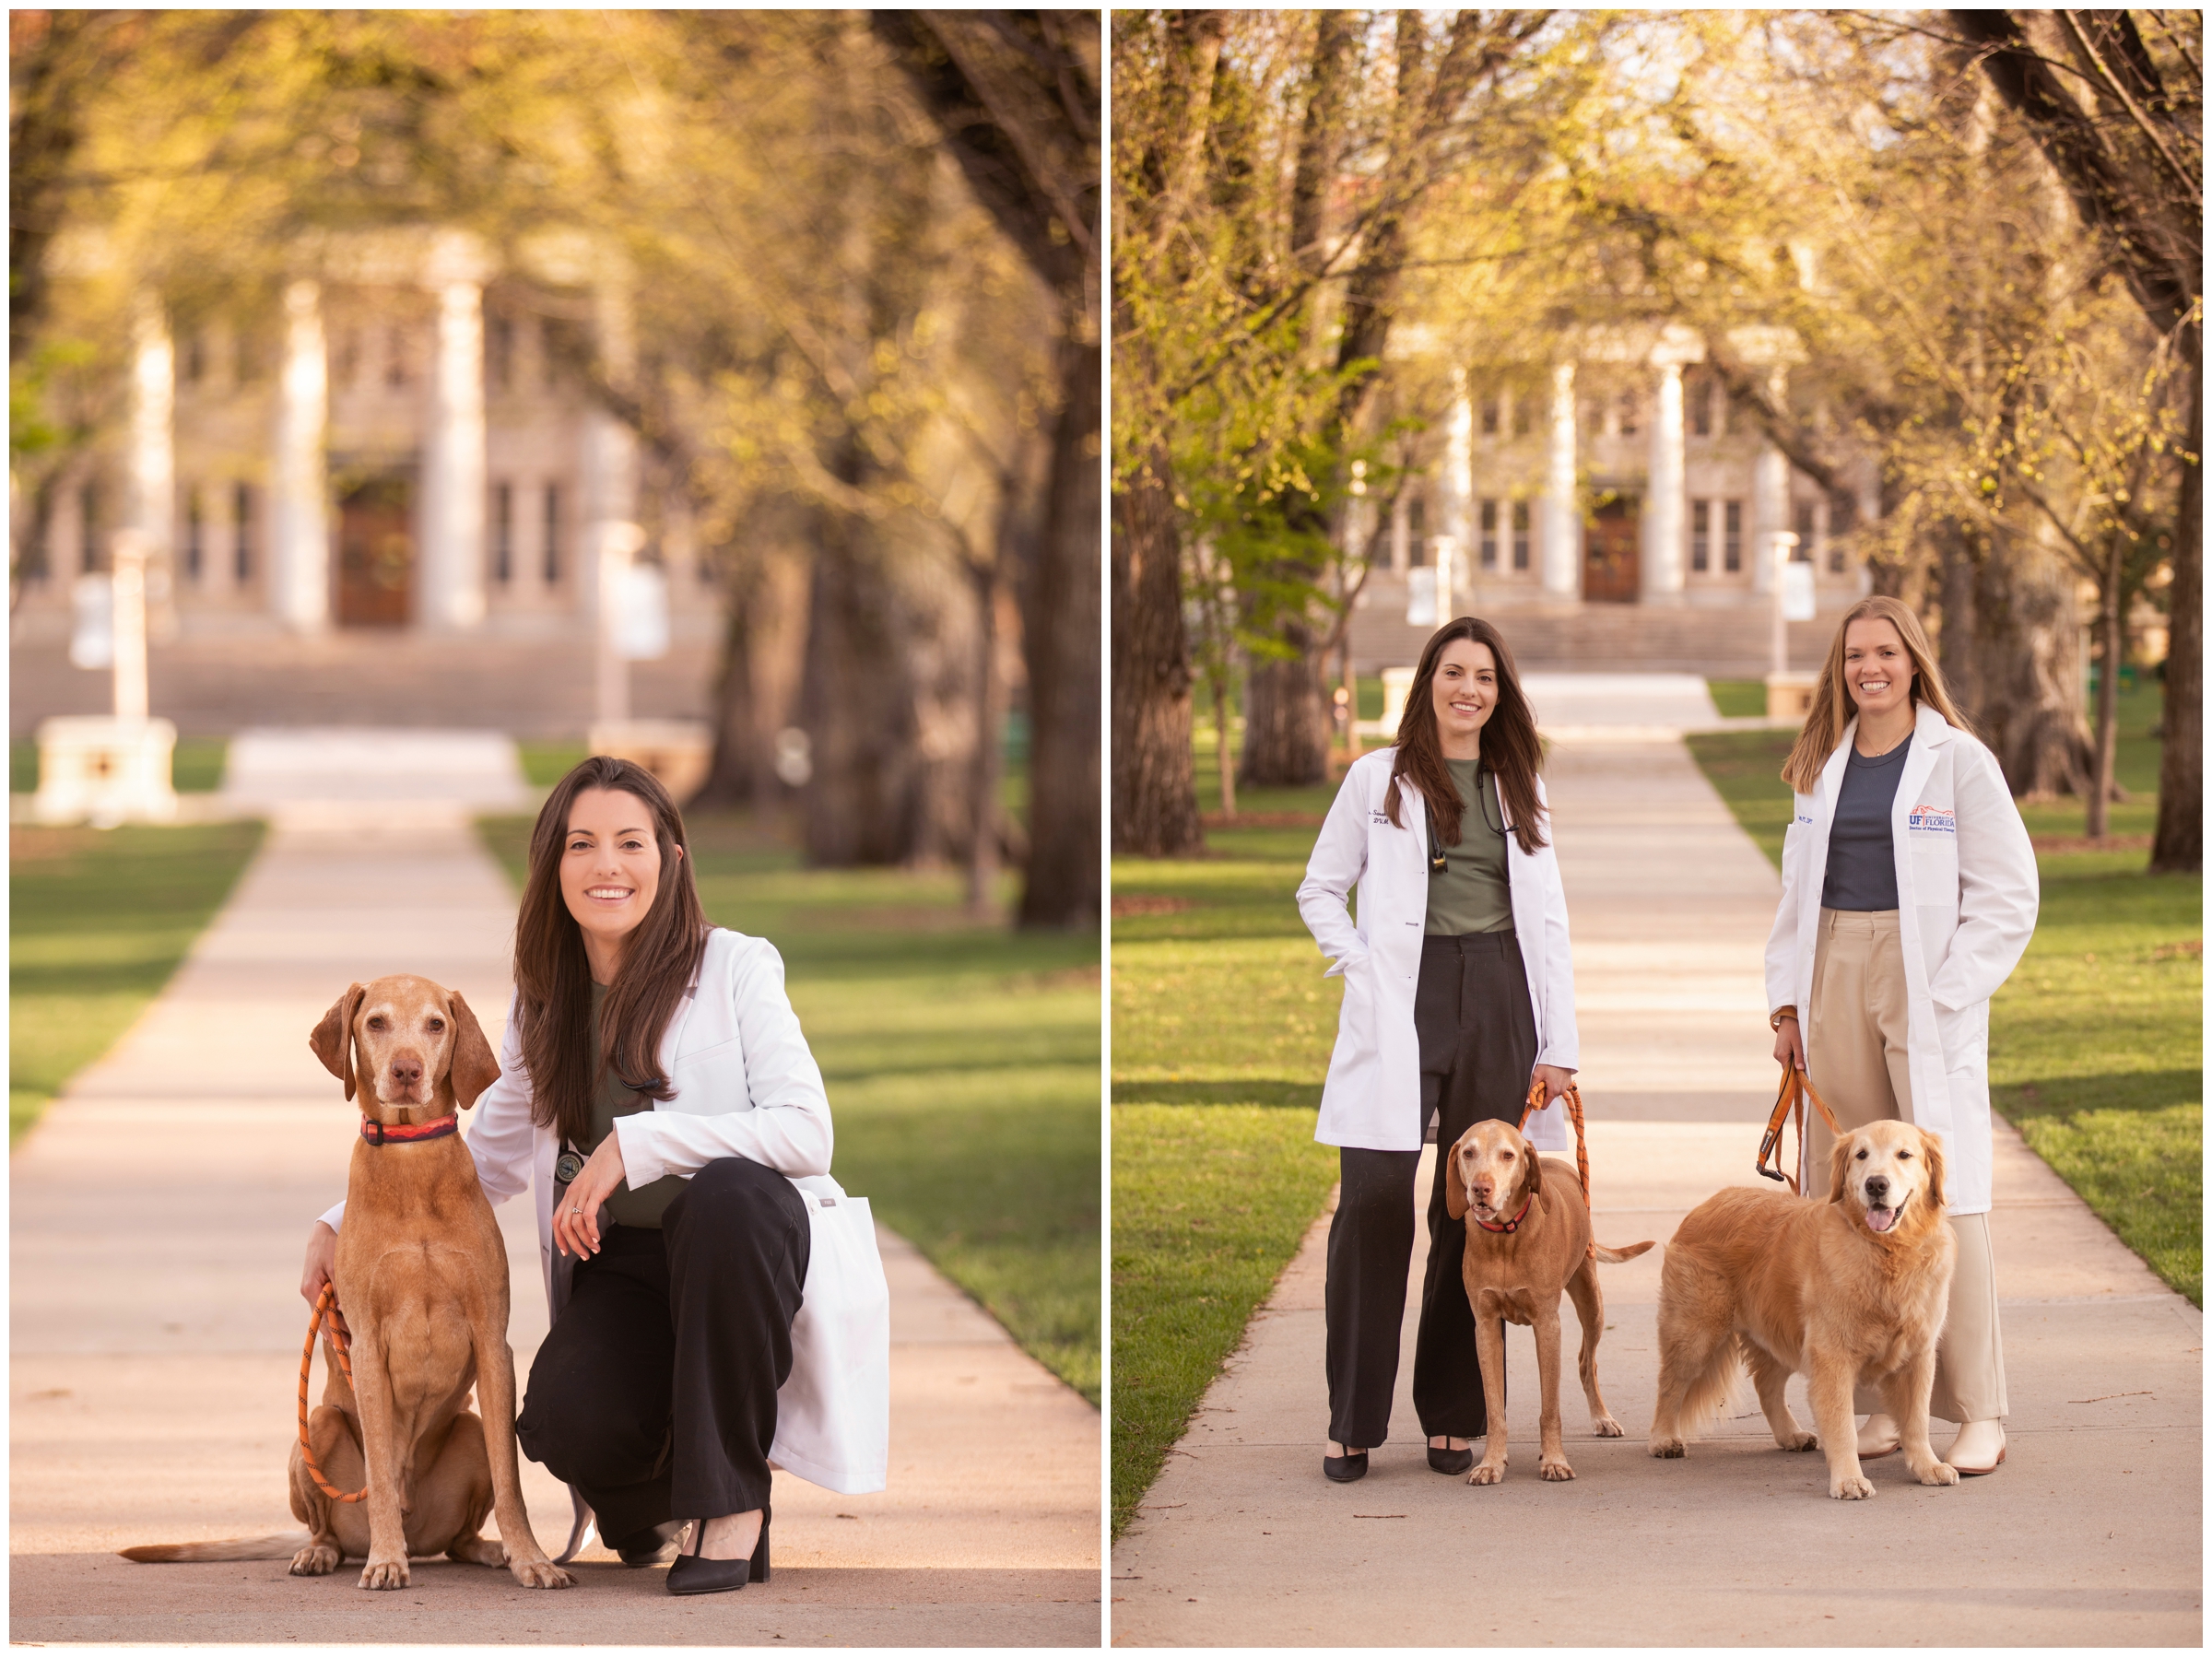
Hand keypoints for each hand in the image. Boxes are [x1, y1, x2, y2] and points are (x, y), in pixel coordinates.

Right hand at [300, 1221, 347, 1338]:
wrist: (326, 1227)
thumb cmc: (333, 1244)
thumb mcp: (339, 1265)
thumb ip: (342, 1289)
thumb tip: (344, 1311)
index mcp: (311, 1289)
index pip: (323, 1318)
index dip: (335, 1333)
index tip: (347, 1345)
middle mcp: (309, 1291)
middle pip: (324, 1318)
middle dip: (338, 1332)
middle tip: (354, 1347)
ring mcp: (313, 1288)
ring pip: (326, 1312)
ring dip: (339, 1323)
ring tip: (354, 1338)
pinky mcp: (320, 1283)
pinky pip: (328, 1303)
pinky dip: (337, 1312)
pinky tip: (348, 1321)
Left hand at [554, 1133, 625, 1258]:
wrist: (617, 1148)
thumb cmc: (607, 1166)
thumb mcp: (593, 1185)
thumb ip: (589, 1199)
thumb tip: (593, 1214)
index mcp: (570, 1192)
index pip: (556, 1220)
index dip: (559, 1238)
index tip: (566, 1251)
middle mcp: (573, 1193)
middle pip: (564, 1226)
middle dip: (573, 1245)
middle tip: (584, 1255)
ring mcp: (583, 1192)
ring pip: (576, 1224)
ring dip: (584, 1241)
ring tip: (595, 1249)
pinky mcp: (596, 1191)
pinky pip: (589, 1216)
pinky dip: (591, 1230)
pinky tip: (597, 1237)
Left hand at [1532, 1063, 1573, 1104]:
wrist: (1560, 1055)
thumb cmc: (1549, 1064)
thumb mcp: (1537, 1075)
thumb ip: (1532, 1089)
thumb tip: (1528, 1100)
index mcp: (1553, 1091)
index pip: (1545, 1105)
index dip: (1538, 1102)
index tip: (1535, 1097)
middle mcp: (1561, 1091)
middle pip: (1549, 1098)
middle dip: (1544, 1092)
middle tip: (1541, 1082)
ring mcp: (1565, 1087)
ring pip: (1554, 1092)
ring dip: (1550, 1088)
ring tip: (1548, 1078)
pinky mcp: (1568, 1083)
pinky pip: (1560, 1088)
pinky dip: (1556, 1084)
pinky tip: (1554, 1077)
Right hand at [1773, 1015, 1805, 1072]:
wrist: (1787, 1019)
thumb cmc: (1794, 1030)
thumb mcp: (1798, 1044)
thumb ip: (1799, 1057)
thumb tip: (1800, 1069)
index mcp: (1781, 1055)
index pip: (1788, 1071)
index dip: (1796, 1073)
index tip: (1805, 1074)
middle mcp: (1777, 1055)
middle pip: (1787, 1066)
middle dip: (1796, 1065)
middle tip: (1805, 1061)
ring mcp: (1777, 1052)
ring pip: (1787, 1062)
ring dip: (1794, 1060)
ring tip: (1801, 1053)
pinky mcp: (1779, 1049)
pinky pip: (1786, 1057)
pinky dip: (1792, 1056)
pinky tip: (1796, 1050)